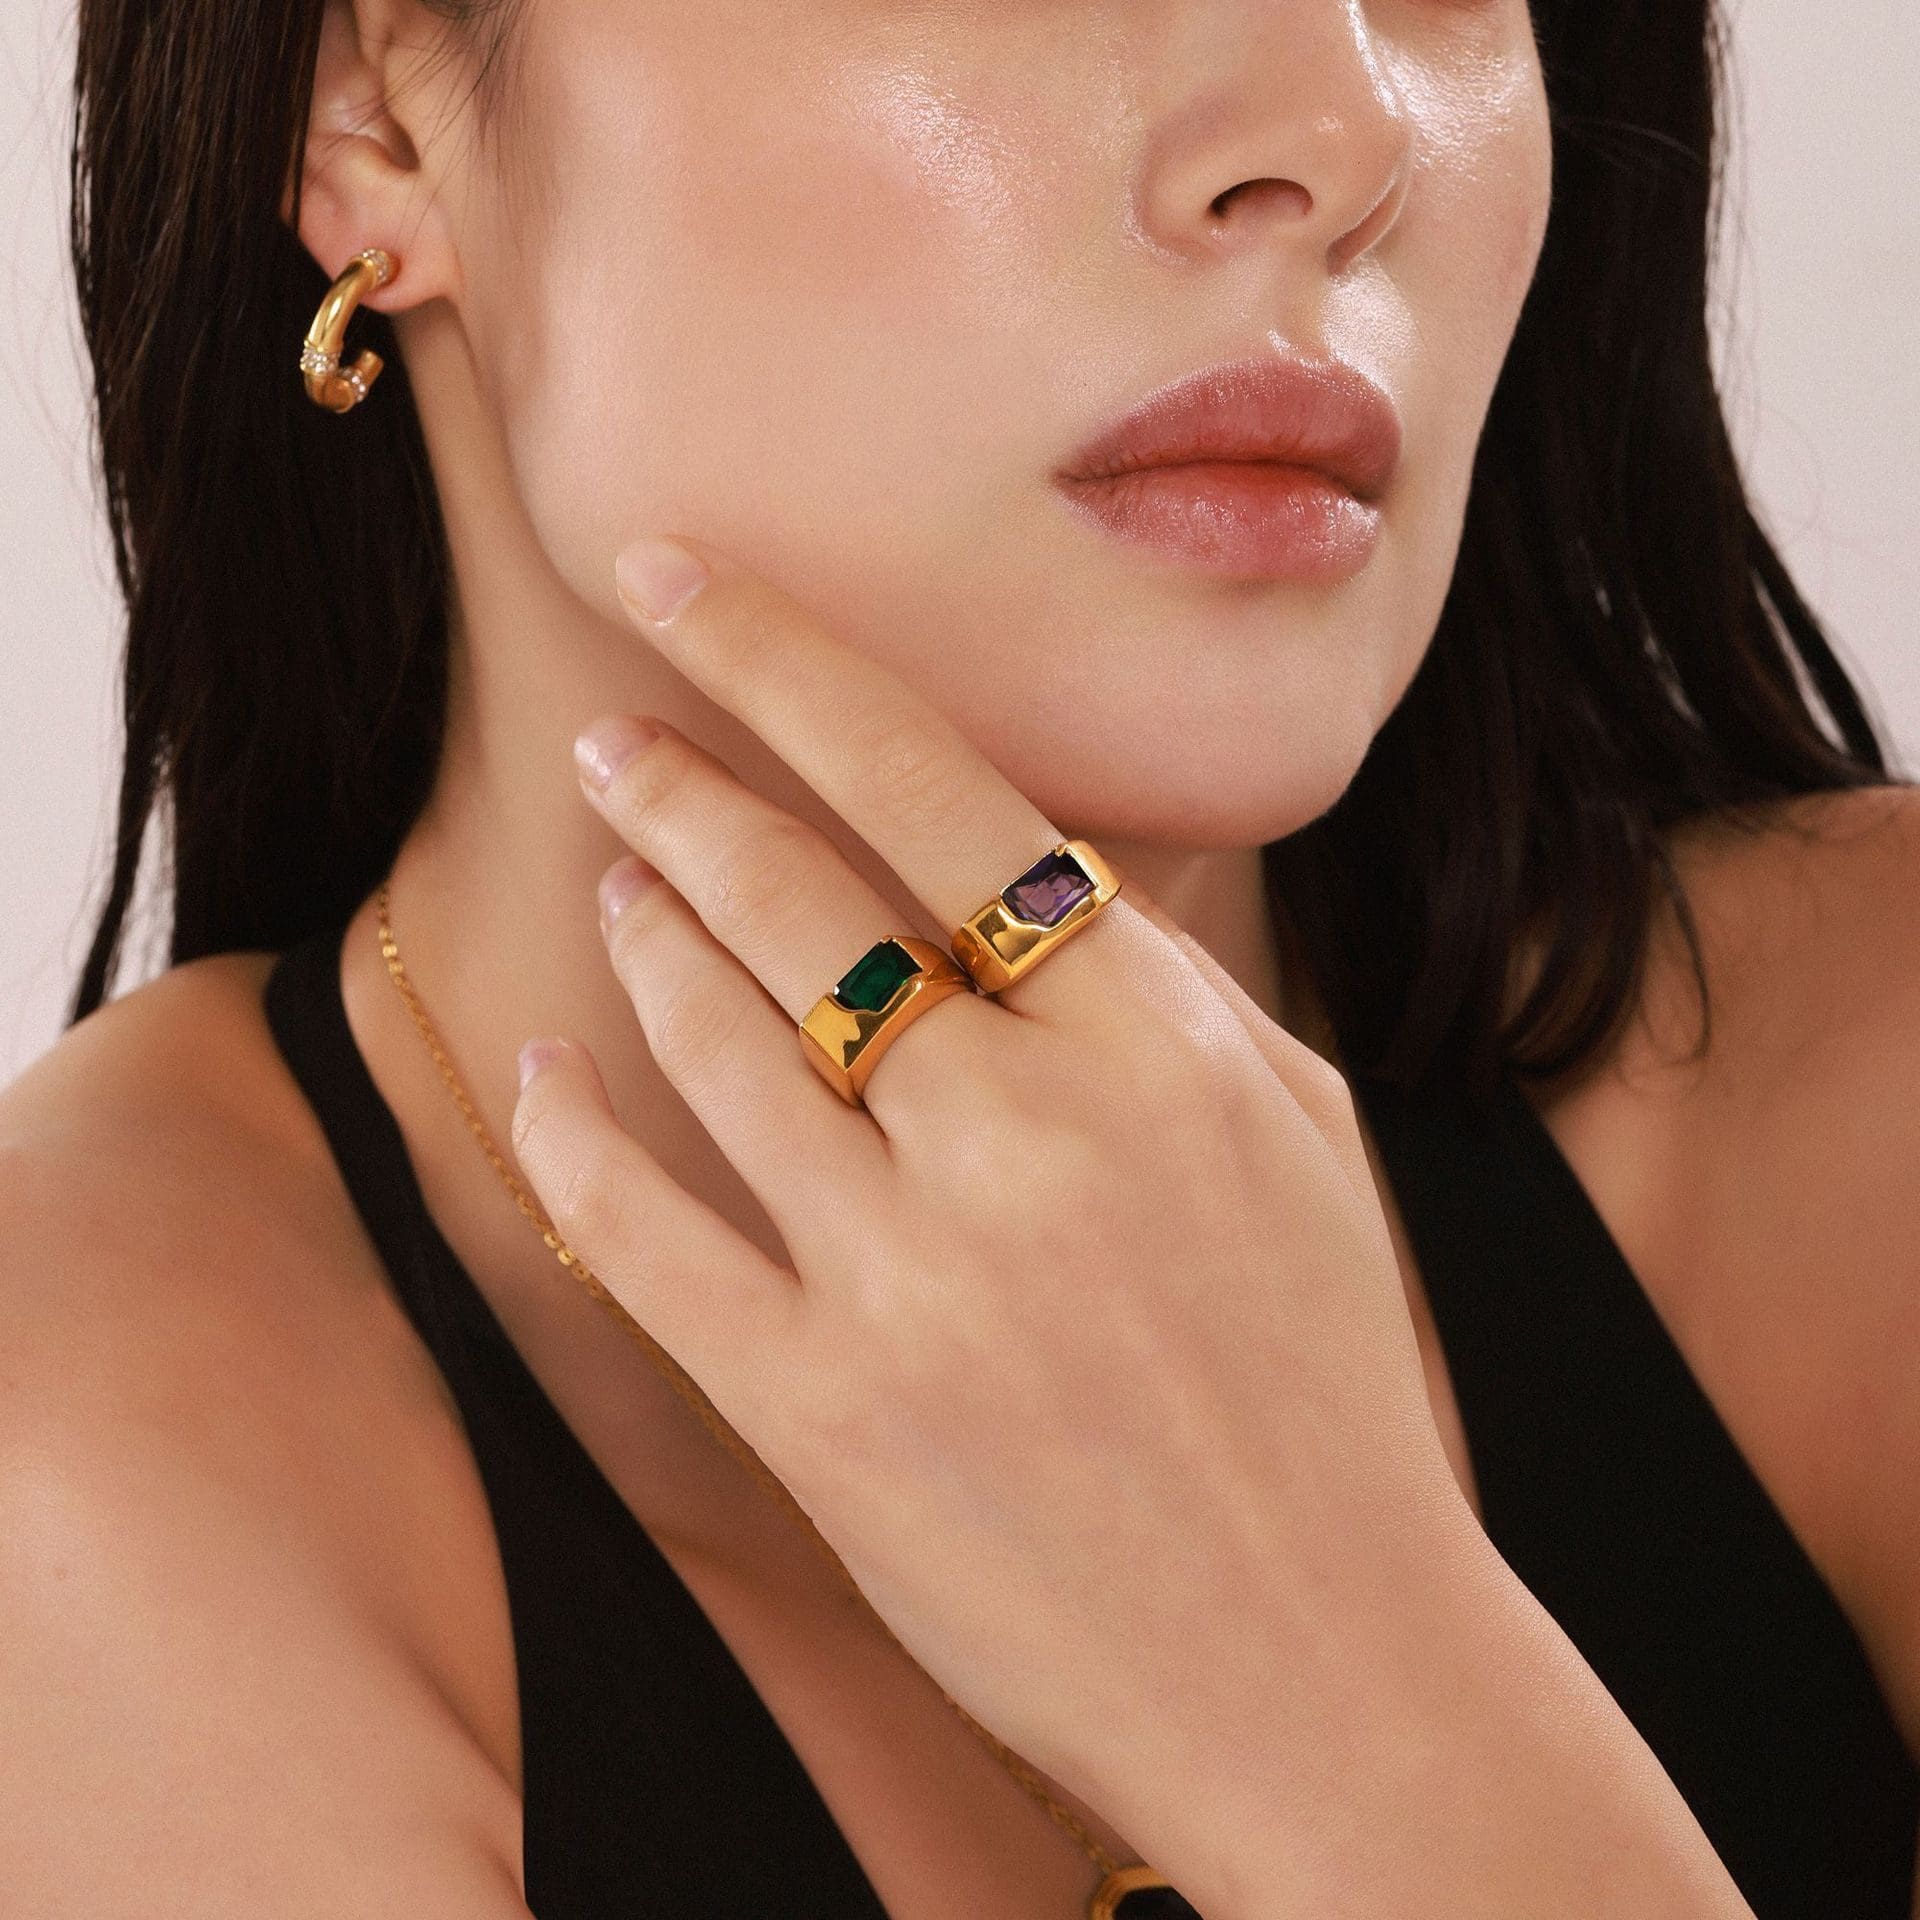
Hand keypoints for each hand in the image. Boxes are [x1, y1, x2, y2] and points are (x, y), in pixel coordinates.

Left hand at [509, 532, 1478, 1822]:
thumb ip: (1173, 986)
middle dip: (675, 786)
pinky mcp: (824, 1419)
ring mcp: (913, 1281)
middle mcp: (1027, 1139)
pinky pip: (642, 1239)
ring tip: (620, 887)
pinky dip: (572, 1138)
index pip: (938, 790)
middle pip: (796, 896)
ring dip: (643, 940)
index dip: (787, 662)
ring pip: (713, 1045)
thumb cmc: (1333, 1384)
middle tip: (610, 739)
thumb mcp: (1298, 1137)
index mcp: (1156, 1049)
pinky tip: (545, 1070)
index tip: (679, 581)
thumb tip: (1067, 856)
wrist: (1334, 1664)